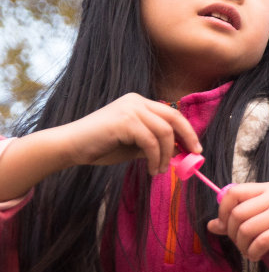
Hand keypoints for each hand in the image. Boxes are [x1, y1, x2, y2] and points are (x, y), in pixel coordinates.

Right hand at [60, 93, 203, 175]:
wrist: (70, 146)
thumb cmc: (101, 146)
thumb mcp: (134, 144)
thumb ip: (155, 144)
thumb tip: (180, 151)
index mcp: (140, 103)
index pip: (172, 114)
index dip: (187, 131)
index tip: (195, 149)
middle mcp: (137, 101)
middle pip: (174, 118)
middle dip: (188, 137)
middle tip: (194, 156)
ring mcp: (130, 109)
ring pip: (164, 132)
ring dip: (167, 155)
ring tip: (161, 170)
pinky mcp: (124, 121)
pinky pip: (150, 142)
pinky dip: (155, 158)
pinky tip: (152, 169)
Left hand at [208, 182, 268, 261]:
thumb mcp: (262, 217)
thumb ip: (237, 219)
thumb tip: (211, 225)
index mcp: (266, 188)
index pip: (233, 192)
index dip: (223, 211)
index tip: (225, 225)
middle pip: (237, 214)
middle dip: (232, 234)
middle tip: (240, 243)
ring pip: (246, 229)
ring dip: (242, 246)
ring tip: (248, 251)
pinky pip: (260, 241)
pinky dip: (253, 253)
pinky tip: (256, 256)